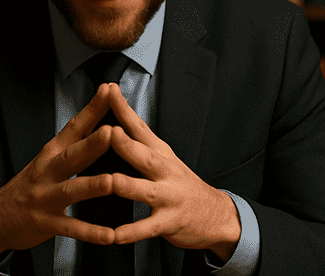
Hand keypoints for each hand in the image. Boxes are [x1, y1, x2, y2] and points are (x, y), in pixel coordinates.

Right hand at [0, 85, 118, 262]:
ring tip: (111, 182)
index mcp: (51, 153)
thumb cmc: (32, 183)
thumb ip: (76, 142)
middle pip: (71, 155)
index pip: (74, 127)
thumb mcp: (49, 158)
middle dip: (92, 144)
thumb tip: (103, 119)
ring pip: (71, 191)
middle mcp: (47, 172)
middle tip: (111, 131)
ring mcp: (45, 198)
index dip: (92, 109)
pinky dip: (90, 232)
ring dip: (91, 186)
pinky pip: (71, 228)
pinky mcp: (46, 223)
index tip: (109, 90)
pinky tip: (109, 235)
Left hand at [105, 84, 241, 261]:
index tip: (109, 89)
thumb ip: (140, 141)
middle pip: (144, 155)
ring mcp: (168, 197)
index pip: (140, 127)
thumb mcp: (165, 158)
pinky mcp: (169, 222)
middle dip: (126, 144)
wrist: (216, 214)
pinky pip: (146, 228)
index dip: (124, 109)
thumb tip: (114, 118)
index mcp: (160, 153)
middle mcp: (165, 171)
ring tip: (109, 181)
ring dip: (125, 185)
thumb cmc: (180, 182)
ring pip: (144, 190)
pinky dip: (130, 232)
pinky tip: (114, 235)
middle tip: (109, 131)